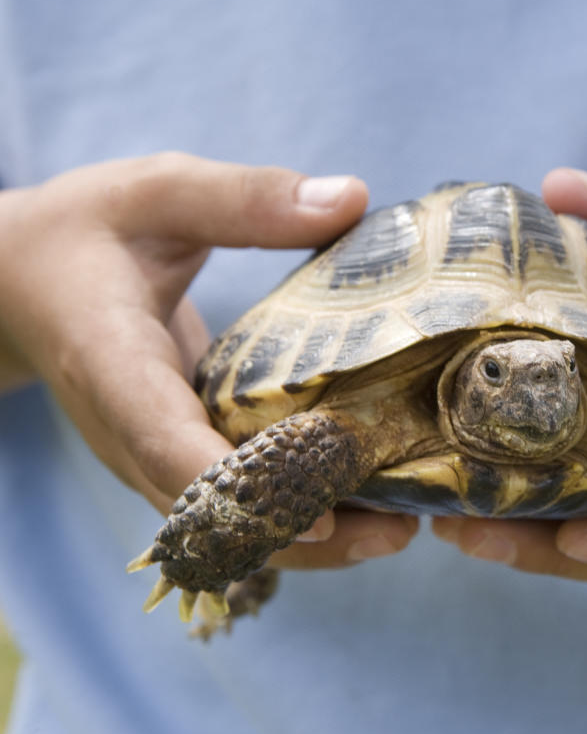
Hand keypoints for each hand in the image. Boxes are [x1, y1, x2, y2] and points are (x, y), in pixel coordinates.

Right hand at [0, 153, 419, 567]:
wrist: (20, 283)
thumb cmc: (85, 232)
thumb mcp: (157, 193)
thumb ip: (245, 198)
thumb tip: (351, 198)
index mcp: (109, 362)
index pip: (163, 438)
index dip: (238, 483)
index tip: (316, 516)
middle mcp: (127, 430)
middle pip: (211, 510)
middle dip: (302, 530)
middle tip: (401, 531)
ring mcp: (148, 453)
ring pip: (227, 524)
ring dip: (310, 539)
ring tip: (400, 530)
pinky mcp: (173, 453)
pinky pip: (234, 502)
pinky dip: (295, 511)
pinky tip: (365, 501)